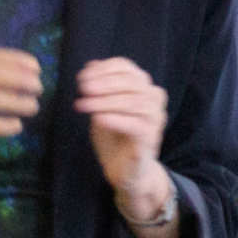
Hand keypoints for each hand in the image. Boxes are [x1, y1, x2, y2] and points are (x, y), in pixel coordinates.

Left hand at [75, 57, 167, 212]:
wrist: (127, 172)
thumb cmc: (115, 137)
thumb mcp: (103, 108)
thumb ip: (100, 88)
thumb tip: (91, 65)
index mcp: (143, 86)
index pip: (126, 67)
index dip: (103, 69)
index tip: (82, 77)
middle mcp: (154, 99)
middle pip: (130, 82)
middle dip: (103, 84)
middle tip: (82, 89)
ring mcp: (155, 118)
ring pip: (132, 103)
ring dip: (104, 102)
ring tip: (82, 105)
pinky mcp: (151, 138)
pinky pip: (135, 125)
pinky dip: (115, 119)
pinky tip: (98, 119)